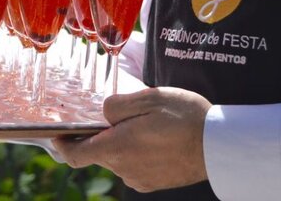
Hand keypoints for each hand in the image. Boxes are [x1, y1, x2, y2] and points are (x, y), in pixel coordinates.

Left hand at [52, 87, 211, 192]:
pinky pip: (133, 165)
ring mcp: (139, 178)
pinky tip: (153, 138)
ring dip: (120, 142)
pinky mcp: (153, 182)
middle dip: (98, 135)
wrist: (221, 146)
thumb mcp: (147, 98)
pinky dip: (135, 152)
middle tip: (114, 115)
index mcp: (116, 148)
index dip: (62, 144)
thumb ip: (116, 106)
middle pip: (97, 152)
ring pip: (116, 158)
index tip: (58, 133)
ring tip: (142, 124)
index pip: (75, 155)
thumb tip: (103, 114)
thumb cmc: (184, 117)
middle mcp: (123, 168)